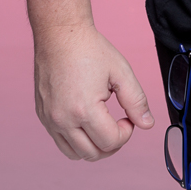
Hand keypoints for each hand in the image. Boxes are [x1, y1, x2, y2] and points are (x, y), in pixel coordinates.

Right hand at [34, 23, 154, 159]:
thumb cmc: (90, 50)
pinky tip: (88, 122)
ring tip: (105, 126)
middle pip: (93, 154)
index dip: (127, 133)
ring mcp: (50, 120)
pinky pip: (61, 142)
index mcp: (84, 110)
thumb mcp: (121, 72)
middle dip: (113, 143)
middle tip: (120, 125)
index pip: (110, 142)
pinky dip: (77, 141)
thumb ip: (136, 100)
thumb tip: (147, 124)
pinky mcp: (43, 116)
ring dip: (95, 147)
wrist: (61, 35)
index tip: (129, 117)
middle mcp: (63, 120)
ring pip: (75, 154)